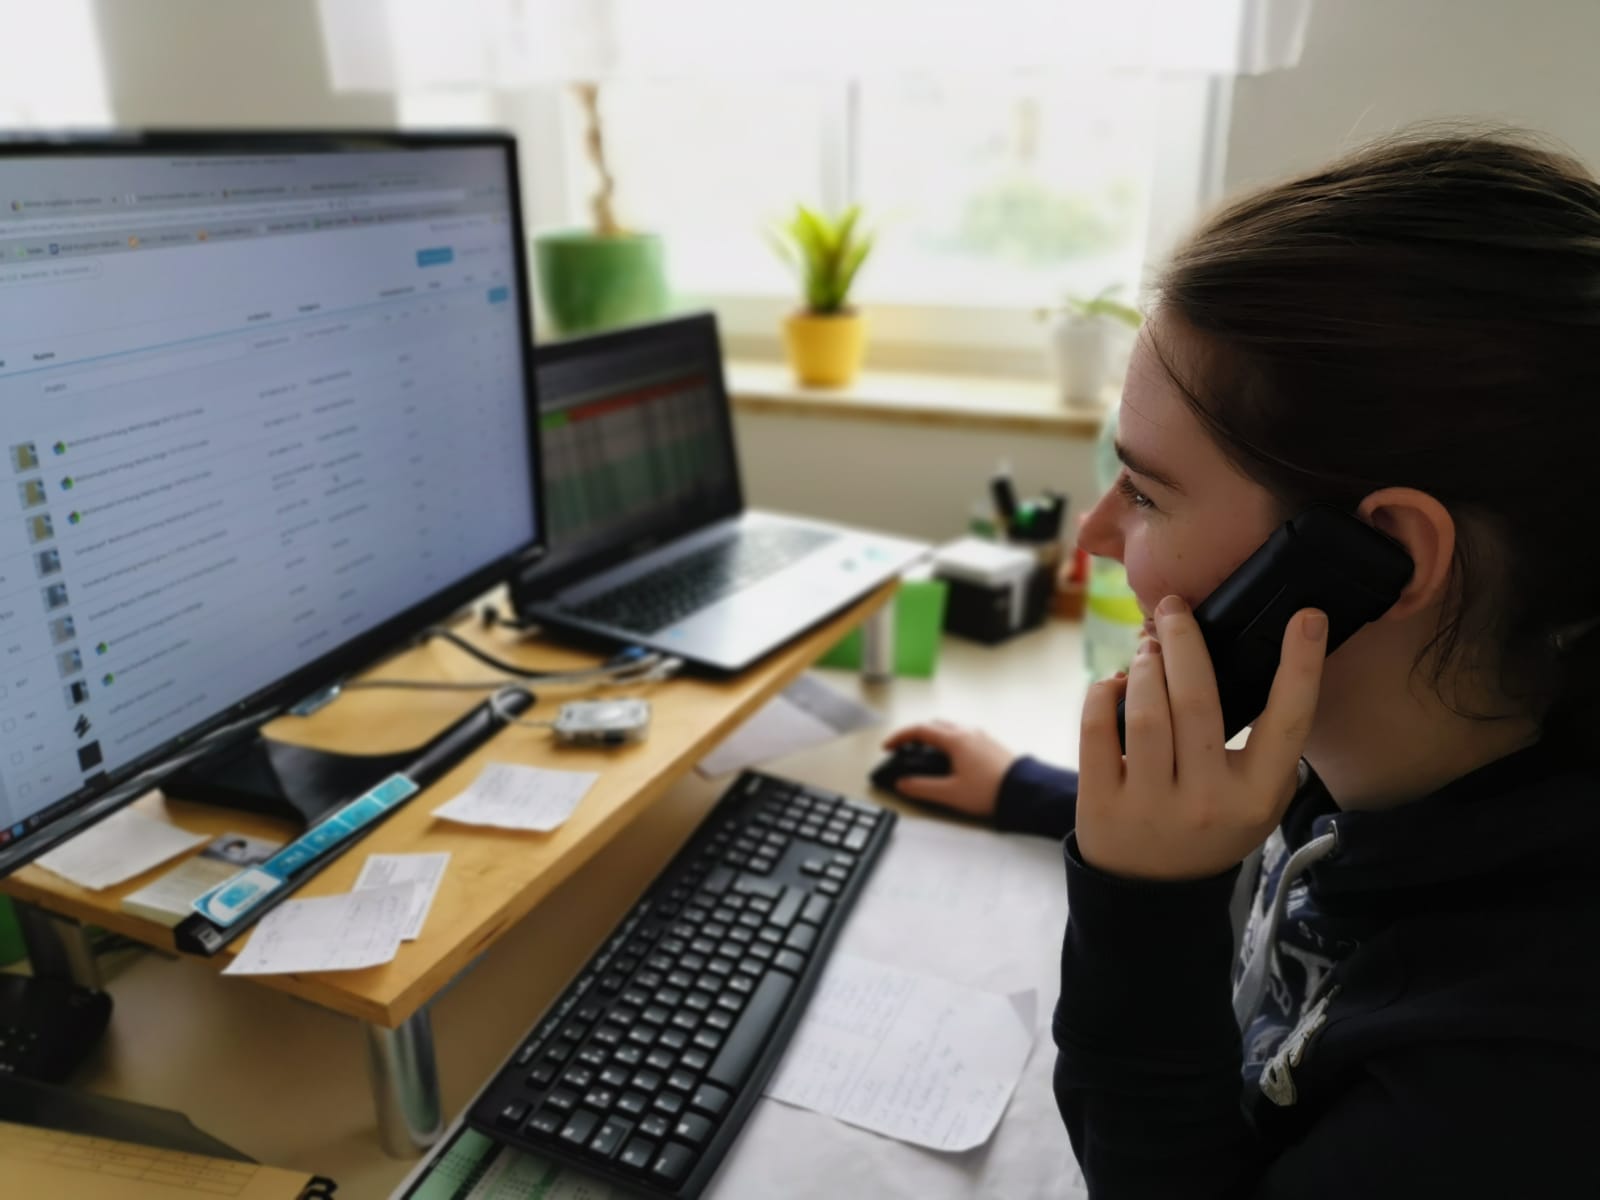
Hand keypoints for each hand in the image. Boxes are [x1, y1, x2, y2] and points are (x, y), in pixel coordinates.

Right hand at [881, 721, 1015, 818]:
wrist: (1025, 792)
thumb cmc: (990, 790)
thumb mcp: (950, 793)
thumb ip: (922, 787)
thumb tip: (903, 783)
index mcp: (955, 740)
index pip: (919, 730)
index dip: (900, 737)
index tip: (889, 746)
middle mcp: (968, 733)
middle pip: (935, 725)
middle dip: (916, 734)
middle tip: (905, 748)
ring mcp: (981, 737)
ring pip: (951, 728)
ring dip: (934, 736)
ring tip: (926, 753)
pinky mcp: (991, 745)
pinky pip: (964, 735)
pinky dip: (950, 740)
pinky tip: (951, 758)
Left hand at [1075, 595, 1327, 881]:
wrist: (1152, 894)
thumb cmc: (1210, 827)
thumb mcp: (1257, 800)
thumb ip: (1267, 747)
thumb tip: (1259, 660)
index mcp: (1256, 796)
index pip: (1288, 722)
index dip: (1301, 667)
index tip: (1307, 616)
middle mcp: (1207, 800)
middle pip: (1197, 702)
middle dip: (1185, 642)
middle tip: (1172, 606)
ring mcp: (1151, 804)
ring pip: (1145, 714)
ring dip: (1145, 667)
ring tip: (1147, 646)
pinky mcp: (1102, 803)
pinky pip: (1097, 730)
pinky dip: (1102, 694)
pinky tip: (1113, 683)